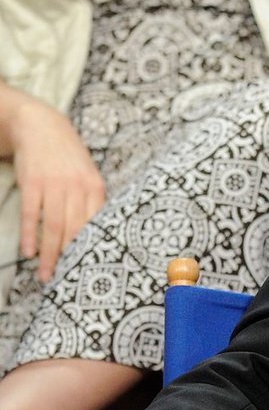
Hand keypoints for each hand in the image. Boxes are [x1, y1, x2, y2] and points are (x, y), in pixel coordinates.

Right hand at [8, 97, 104, 282]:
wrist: (42, 127)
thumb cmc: (69, 158)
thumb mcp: (88, 176)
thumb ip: (93, 202)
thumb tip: (100, 234)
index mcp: (96, 188)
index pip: (97, 225)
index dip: (93, 250)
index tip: (91, 271)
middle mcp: (78, 188)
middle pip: (76, 231)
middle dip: (71, 259)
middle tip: (65, 282)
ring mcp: (54, 185)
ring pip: (54, 226)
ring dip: (49, 254)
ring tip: (45, 274)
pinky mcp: (32, 182)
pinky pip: (32, 213)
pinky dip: (30, 234)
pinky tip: (28, 251)